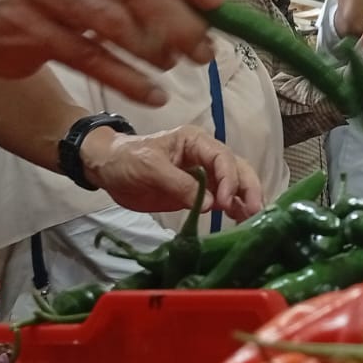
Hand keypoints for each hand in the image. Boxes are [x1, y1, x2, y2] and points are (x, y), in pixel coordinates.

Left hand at [85, 125, 263, 220]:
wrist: (107, 169)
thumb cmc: (127, 159)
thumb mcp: (150, 168)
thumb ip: (180, 184)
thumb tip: (211, 206)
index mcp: (196, 142)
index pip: (223, 158)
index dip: (229, 179)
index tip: (226, 203)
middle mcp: (205, 156)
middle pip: (237, 169)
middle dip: (248, 188)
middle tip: (255, 210)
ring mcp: (203, 176)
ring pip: (234, 185)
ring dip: (245, 200)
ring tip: (252, 219)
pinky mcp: (197, 194)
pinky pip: (221, 200)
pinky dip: (233, 209)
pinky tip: (241, 220)